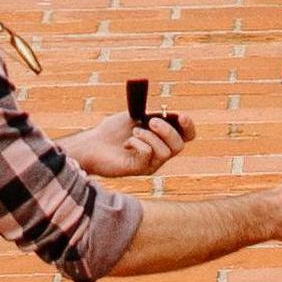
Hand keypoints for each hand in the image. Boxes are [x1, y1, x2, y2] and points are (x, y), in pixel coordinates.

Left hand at [67, 112, 195, 179]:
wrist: (93, 144)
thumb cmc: (113, 130)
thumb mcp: (135, 116)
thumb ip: (151, 114)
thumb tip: (166, 112)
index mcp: (163, 137)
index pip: (186, 135)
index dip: (188, 126)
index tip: (181, 116)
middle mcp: (160, 152)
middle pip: (179, 145)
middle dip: (168, 131)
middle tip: (152, 121)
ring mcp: (152, 163)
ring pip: (166, 152)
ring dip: (150, 136)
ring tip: (134, 132)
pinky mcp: (141, 170)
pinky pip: (148, 155)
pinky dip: (138, 143)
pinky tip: (127, 143)